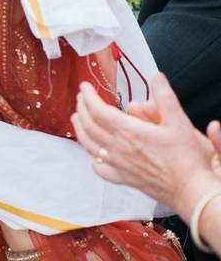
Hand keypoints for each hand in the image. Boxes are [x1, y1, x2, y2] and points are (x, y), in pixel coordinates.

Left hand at [72, 73, 217, 213]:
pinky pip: (101, 169)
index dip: (88, 96)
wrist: (192, 191)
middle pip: (89, 125)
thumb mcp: (179, 121)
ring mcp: (119, 165)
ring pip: (89, 145)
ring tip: (76, 119)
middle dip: (82, 108)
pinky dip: (94, 159)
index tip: (84, 86)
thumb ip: (165, 97)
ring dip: (80, 130)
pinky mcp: (125, 179)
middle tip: (81, 98)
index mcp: (129, 131)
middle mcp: (118, 148)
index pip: (98, 110)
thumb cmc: (187, 158)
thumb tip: (156, 77)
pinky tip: (94, 156)